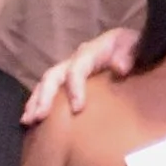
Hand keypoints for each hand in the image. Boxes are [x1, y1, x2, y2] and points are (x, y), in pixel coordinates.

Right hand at [22, 21, 141, 121]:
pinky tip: (31, 119)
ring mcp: (69, 69)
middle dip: (45, 96)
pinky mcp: (69, 79)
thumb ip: (129, 53)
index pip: (77, 68)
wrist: (134, 44)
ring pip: (46, 83)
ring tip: (28, 120)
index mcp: (91, 51)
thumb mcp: (137, 44)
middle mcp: (75, 59)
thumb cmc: (135, 46)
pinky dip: (38, 103)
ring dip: (36, 101)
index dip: (75, 87)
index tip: (77, 108)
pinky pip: (50, 90)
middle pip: (54, 76)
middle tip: (39, 117)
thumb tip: (120, 68)